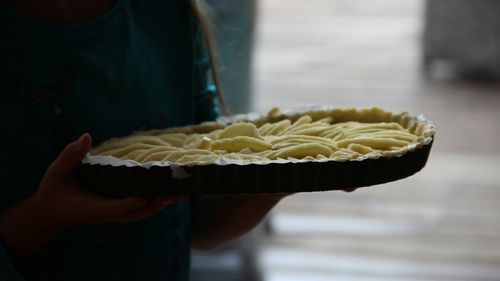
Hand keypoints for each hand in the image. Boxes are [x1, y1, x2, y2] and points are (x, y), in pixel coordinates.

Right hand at [0, 133, 185, 260]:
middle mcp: (110, 214)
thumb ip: (71, 155)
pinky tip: (171, 193)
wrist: (52, 213)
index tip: (153, 189)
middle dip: (161, 201)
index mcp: (96, 208)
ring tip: (184, 191)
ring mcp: (116, 215)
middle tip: (181, 189)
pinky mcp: (119, 212)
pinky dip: (158, 202)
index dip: (136, 199)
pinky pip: (143, 209)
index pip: (121, 205)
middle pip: (141, 211)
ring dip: (164, 202)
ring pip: (145, 212)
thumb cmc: (54, 191)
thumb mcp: (56, 172)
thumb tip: (86, 137)